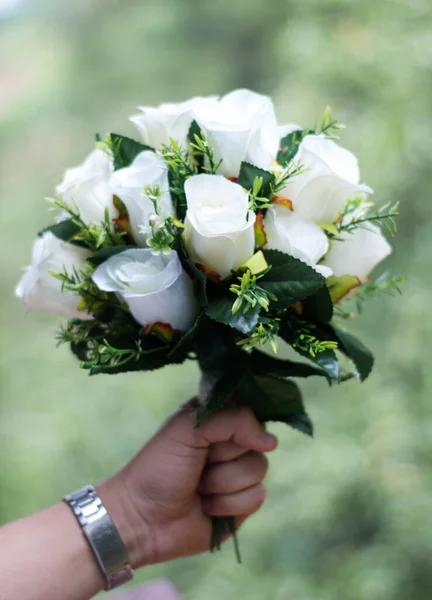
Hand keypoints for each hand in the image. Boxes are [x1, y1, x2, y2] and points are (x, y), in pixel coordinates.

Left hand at [98, 403, 276, 567]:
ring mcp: (237, 472)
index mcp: (215, 417)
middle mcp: (230, 442)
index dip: (241, 422)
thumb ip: (233, 421)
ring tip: (199, 487)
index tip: (221, 434)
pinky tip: (207, 506)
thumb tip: (272, 442)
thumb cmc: (159, 466)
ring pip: (259, 469)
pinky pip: (257, 496)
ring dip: (223, 482)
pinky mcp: (242, 503)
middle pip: (258, 440)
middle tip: (199, 462)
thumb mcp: (190, 429)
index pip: (249, 408)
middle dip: (224, 456)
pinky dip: (228, 504)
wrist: (142, 518)